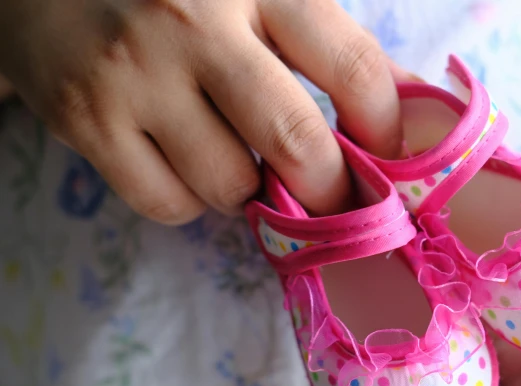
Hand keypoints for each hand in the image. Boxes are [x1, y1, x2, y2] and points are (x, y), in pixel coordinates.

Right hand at [0, 0, 402, 221]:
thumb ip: (329, 43)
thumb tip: (409, 104)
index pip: (354, 69)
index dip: (384, 131)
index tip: (387, 162)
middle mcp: (196, 21)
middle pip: (296, 142)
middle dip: (327, 191)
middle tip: (331, 200)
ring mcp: (136, 73)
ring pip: (230, 184)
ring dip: (247, 191)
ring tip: (236, 160)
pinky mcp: (86, 120)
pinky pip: (170, 203)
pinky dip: (190, 200)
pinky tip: (184, 165)